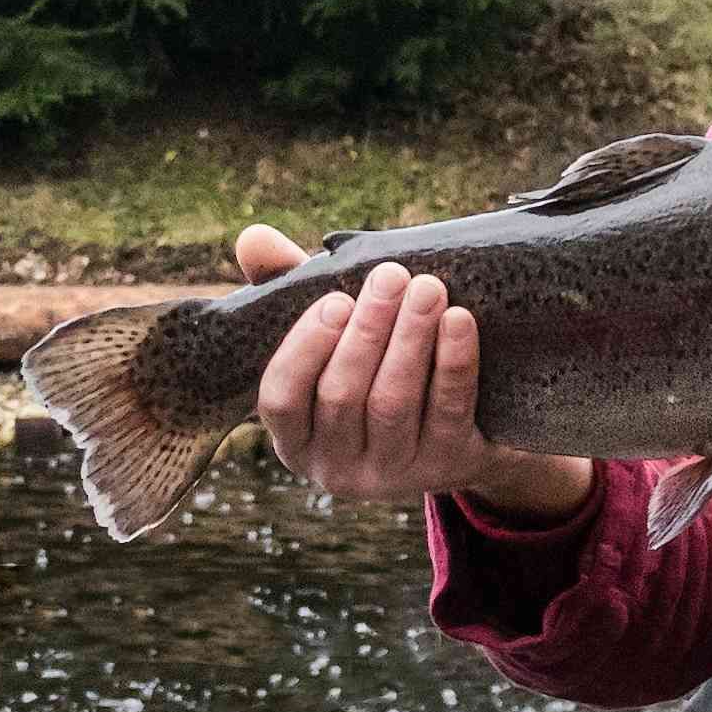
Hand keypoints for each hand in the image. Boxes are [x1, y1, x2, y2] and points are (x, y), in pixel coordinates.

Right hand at [235, 224, 591, 521]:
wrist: (453, 431)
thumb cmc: (368, 366)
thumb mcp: (327, 334)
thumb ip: (284, 286)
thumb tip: (252, 238)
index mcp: (293, 436)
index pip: (281, 399)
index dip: (305, 349)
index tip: (335, 300)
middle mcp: (335, 466)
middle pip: (342, 397)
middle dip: (368, 332)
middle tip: (391, 276)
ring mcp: (391, 473)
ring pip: (393, 404)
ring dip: (410, 340)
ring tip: (427, 287)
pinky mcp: (445, 466)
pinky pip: (447, 412)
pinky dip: (453, 364)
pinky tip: (459, 320)